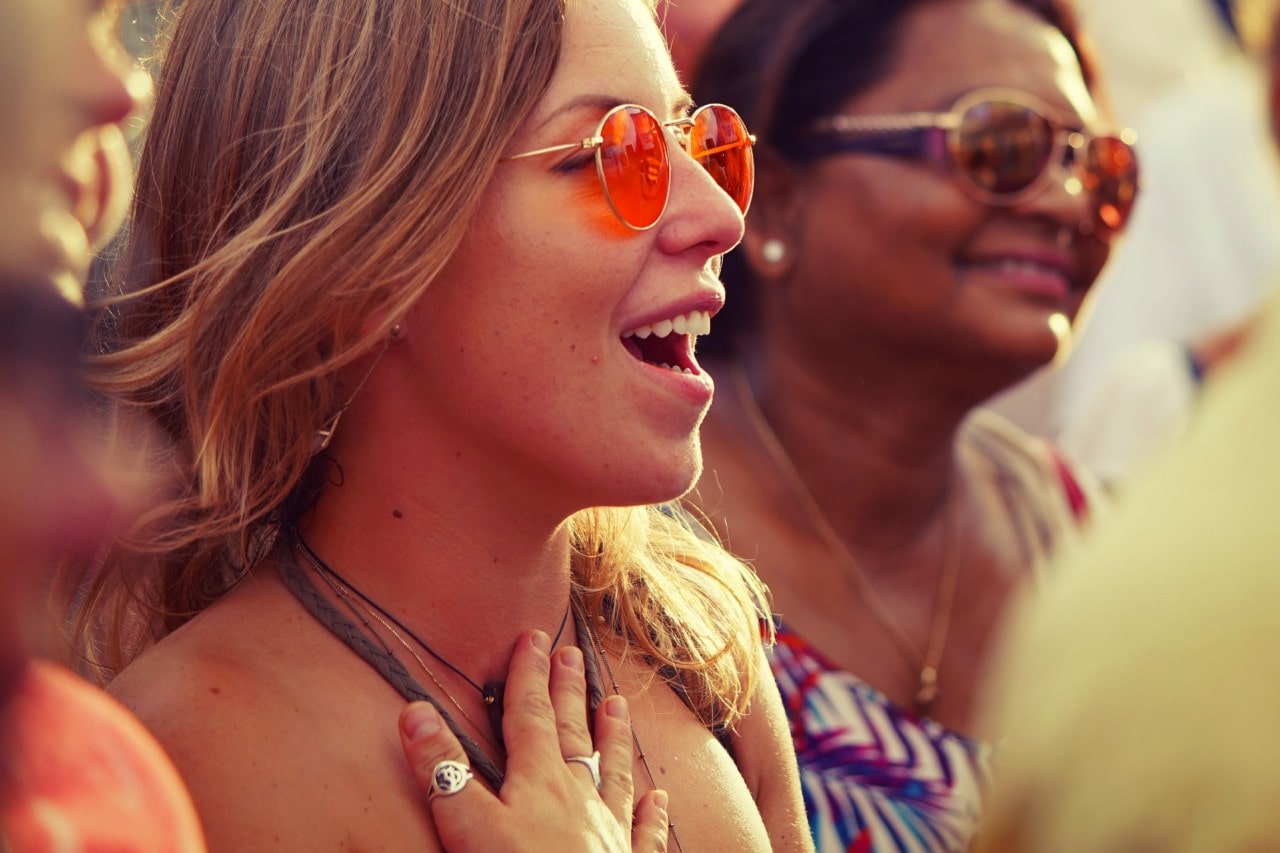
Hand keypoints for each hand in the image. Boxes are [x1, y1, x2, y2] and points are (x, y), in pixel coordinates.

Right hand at [400, 630, 668, 851]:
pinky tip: (659, 799)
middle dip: (568, 692)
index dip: (528, 676)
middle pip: (572, 733)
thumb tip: (414, 711)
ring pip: (611, 772)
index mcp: (539, 782)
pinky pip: (644, 833)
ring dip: (612, 736)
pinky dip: (651, 813)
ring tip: (618, 703)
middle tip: (572, 653)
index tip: (533, 639)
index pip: (530, 717)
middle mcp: (579, 798)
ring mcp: (609, 832)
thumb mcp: (469, 827)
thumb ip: (444, 771)